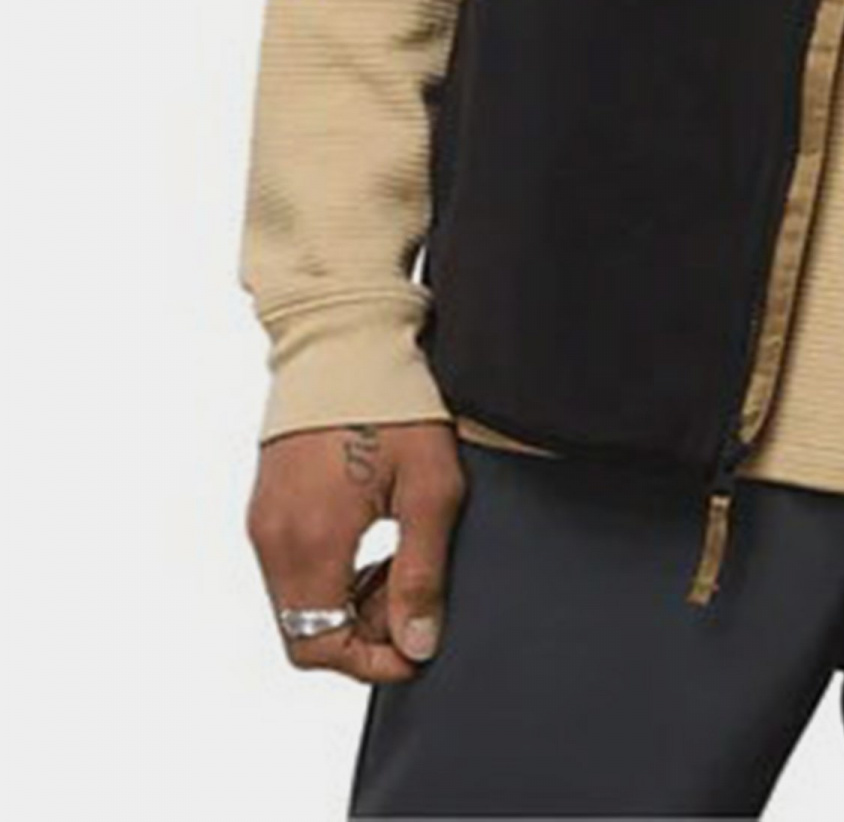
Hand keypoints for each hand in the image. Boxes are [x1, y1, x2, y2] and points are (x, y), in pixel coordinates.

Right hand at [246, 418, 466, 684]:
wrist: (345, 335)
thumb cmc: (393, 401)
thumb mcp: (429, 487)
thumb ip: (422, 573)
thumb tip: (418, 644)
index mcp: (308, 541)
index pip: (320, 647)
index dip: (373, 660)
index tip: (418, 642)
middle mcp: (271, 539)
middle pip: (306, 631)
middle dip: (364, 629)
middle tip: (413, 587)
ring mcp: (261, 521)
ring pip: (298, 602)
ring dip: (348, 600)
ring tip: (399, 555)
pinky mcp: (264, 505)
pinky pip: (290, 567)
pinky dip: (330, 572)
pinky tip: (371, 533)